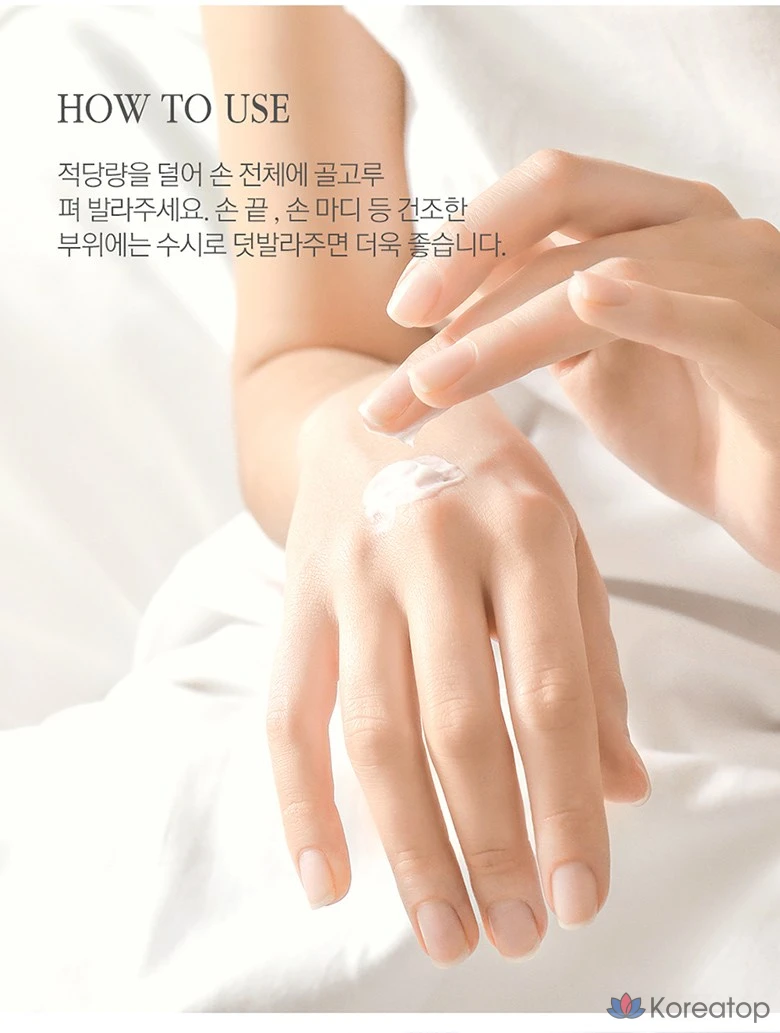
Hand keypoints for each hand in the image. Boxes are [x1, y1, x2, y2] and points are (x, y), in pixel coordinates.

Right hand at [266, 375, 649, 966]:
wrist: (371, 409)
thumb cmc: (485, 483)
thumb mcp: (562, 547)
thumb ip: (594, 663)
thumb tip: (622, 788)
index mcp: (524, 531)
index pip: (550, 695)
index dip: (567, 806)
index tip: (580, 896)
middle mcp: (434, 548)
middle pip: (459, 724)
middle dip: (490, 844)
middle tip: (513, 934)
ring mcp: (355, 571)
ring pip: (374, 730)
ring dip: (410, 846)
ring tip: (444, 931)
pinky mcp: (297, 595)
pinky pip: (287, 711)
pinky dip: (302, 802)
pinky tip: (328, 878)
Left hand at [359, 151, 779, 570]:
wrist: (777, 496)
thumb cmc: (695, 430)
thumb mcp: (596, 366)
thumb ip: (535, 324)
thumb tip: (445, 315)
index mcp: (652, 222)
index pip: (544, 195)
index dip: (465, 240)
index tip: (403, 315)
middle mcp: (699, 228)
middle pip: (563, 203)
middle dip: (465, 270)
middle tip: (401, 342)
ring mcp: (745, 278)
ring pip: (608, 273)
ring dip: (506, 332)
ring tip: (432, 385)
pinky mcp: (774, 347)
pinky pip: (711, 319)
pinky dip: (650, 307)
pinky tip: (588, 298)